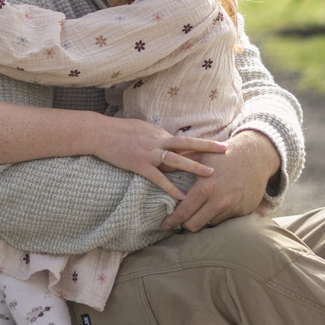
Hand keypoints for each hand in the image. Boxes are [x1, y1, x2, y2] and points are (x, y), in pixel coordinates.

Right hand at [92, 116, 226, 201]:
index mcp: (159, 133)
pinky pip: (158, 177)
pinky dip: (170, 187)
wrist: (99, 133)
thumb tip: (167, 140)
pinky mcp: (139, 164)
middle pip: (187, 144)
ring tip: (210, 174)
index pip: (184, 140)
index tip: (218, 144)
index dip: (201, 143)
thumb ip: (156, 136)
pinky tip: (181, 196)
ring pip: (176, 160)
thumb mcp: (141, 128)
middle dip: (207, 147)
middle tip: (225, 150)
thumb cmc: (118, 130)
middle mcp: (157, 141)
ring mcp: (149, 153)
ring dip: (194, 167)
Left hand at [161, 129, 279, 231]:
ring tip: (202, 208)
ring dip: (204, 218)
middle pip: (195, 225)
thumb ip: (179, 163)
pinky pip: (226, 219)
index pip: (184, 212)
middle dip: (185, 224)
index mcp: (206, 188)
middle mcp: (220, 201)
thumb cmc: (224, 154)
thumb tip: (159, 165)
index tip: (164, 225)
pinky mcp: (244, 211)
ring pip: (211, 223)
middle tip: (181, 220)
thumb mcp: (200, 154)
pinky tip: (219, 203)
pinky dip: (220, 214)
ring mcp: (233, 207)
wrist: (256, 155)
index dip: (172, 221)